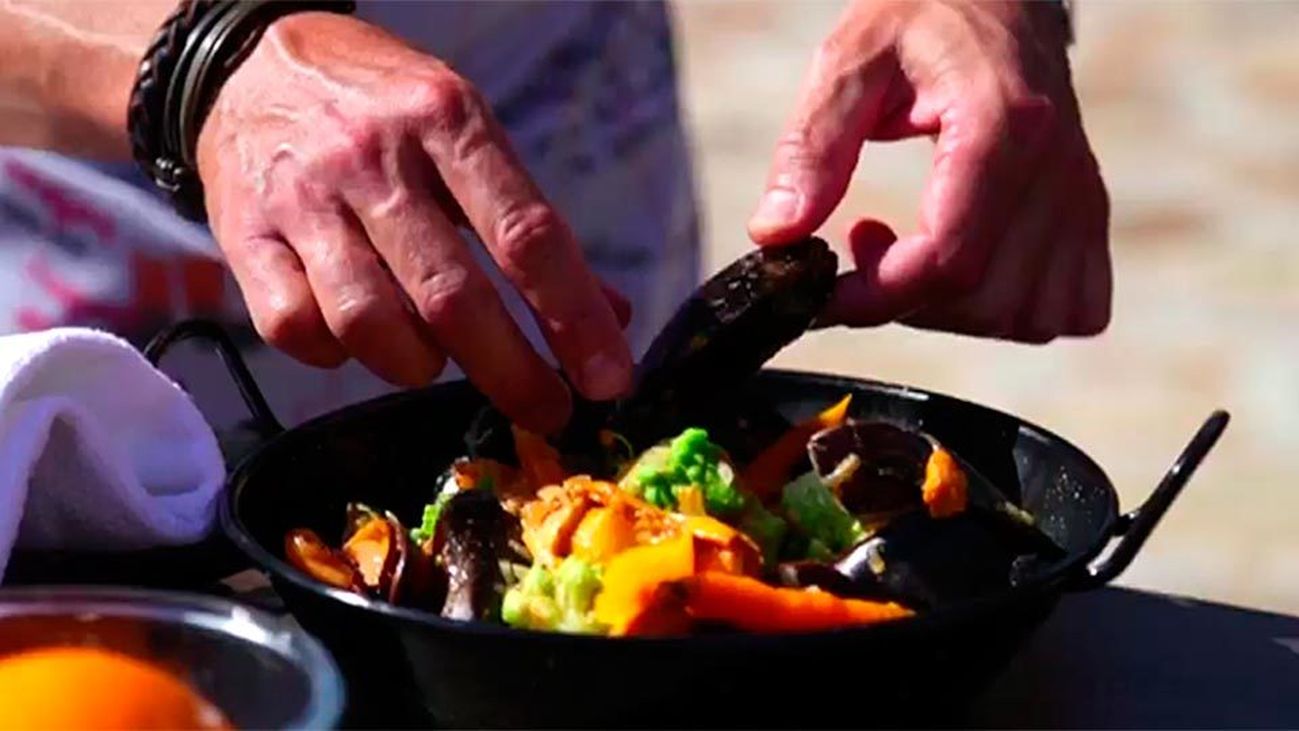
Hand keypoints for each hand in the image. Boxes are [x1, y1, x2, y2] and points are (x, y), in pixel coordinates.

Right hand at [195, 12, 632, 432]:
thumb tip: (611, 315)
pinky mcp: (242, 237)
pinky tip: (356, 340)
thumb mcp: (465, 128)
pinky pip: (294, 328)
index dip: (574, 318)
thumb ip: (529, 222)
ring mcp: (302, 199)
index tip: (608, 378)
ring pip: (368, 322)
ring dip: (417, 364)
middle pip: (453, 296)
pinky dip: (335, 355)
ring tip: (434, 360)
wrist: (248, 62)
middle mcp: (372, 157)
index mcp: (446, 119)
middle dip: (514, 372)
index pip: (526, 235)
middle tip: (549, 410)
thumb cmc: (382, 107)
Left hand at [749, 0, 1110, 342]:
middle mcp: (1057, 168)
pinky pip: (1067, 310)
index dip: (877, 296)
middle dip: (906, 301)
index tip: (826, 290)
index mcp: (1003, 125)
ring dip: (952, 311)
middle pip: (981, 300)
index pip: (947, 259)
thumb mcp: (849, 62)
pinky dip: (1008, 311)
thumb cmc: (923, 19)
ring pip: (1023, 317)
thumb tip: (775, 234)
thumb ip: (812, 148)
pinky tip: (968, 266)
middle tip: (864, 244)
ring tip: (911, 247)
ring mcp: (1082, 197)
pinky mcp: (1090, 216)